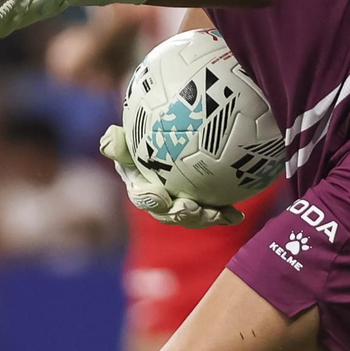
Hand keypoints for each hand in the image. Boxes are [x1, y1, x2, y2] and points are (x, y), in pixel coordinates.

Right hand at [99, 124, 242, 228]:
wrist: (174, 134)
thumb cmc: (149, 132)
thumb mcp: (131, 135)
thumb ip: (120, 140)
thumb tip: (110, 136)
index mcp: (141, 186)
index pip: (142, 195)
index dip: (150, 199)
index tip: (161, 195)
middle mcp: (161, 200)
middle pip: (169, 213)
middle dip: (181, 215)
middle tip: (191, 208)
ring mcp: (183, 204)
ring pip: (193, 216)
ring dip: (205, 217)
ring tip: (220, 214)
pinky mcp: (203, 204)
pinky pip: (214, 210)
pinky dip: (225, 214)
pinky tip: (239, 215)